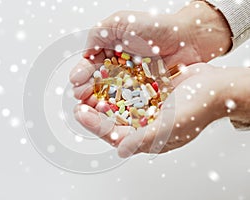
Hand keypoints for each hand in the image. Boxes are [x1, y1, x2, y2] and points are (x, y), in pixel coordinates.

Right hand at [70, 1, 231, 102]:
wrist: (185, 38)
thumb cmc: (154, 27)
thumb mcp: (119, 22)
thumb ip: (97, 35)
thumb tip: (84, 55)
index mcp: (109, 52)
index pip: (90, 66)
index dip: (81, 74)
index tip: (76, 81)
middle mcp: (117, 69)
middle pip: (97, 83)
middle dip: (86, 90)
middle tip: (81, 96)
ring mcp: (129, 82)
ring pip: (109, 95)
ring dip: (98, 102)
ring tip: (91, 106)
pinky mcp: (142, 93)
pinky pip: (127, 102)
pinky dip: (117, 107)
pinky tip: (110, 111)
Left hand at [74, 63, 249, 157]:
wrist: (216, 85)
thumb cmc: (199, 107)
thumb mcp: (173, 125)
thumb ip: (147, 138)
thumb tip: (121, 150)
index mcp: (148, 138)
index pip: (116, 135)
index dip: (96, 125)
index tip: (80, 113)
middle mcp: (144, 123)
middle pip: (112, 121)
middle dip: (94, 113)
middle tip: (77, 102)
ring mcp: (145, 107)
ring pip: (116, 105)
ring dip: (101, 99)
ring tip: (85, 90)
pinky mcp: (148, 92)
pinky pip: (127, 90)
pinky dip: (114, 86)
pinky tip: (103, 77)